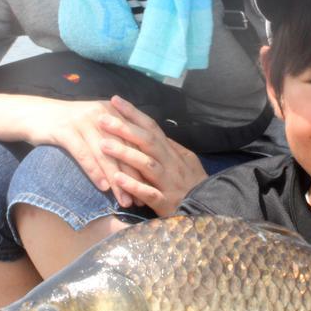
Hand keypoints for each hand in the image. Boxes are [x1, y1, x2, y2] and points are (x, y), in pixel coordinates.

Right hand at [24, 97, 145, 207]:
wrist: (34, 114)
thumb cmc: (69, 124)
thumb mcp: (94, 124)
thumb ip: (114, 135)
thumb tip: (136, 161)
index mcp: (112, 112)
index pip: (133, 141)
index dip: (143, 164)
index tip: (151, 187)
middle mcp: (101, 114)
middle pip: (122, 149)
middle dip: (134, 176)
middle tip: (141, 199)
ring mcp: (83, 121)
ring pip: (105, 154)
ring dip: (116, 180)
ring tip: (125, 200)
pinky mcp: (66, 130)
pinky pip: (84, 154)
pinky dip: (94, 172)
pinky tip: (102, 188)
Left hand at [96, 96, 208, 215]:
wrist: (209, 209)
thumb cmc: (194, 184)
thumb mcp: (187, 161)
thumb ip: (171, 147)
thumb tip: (155, 131)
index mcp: (173, 152)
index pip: (152, 128)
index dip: (134, 113)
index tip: (115, 100)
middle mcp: (171, 164)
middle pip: (147, 142)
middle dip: (125, 129)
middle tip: (102, 119)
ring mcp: (168, 183)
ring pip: (147, 165)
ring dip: (125, 154)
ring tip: (103, 145)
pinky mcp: (166, 202)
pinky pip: (149, 192)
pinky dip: (134, 185)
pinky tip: (117, 179)